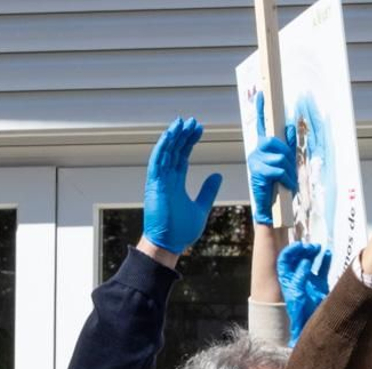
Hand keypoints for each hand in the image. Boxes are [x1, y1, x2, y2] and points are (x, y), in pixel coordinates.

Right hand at [143, 117, 222, 253]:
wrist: (169, 244)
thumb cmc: (182, 230)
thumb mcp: (201, 206)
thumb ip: (208, 190)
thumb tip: (218, 175)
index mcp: (176, 182)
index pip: (182, 156)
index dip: (189, 142)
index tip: (198, 129)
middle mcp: (166, 178)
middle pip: (174, 151)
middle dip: (183, 135)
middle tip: (193, 121)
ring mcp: (159, 181)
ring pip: (165, 152)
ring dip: (172, 137)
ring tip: (182, 122)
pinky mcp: (154, 185)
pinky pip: (157, 162)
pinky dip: (162, 148)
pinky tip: (169, 135)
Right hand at [249, 92, 296, 227]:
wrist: (272, 211)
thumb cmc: (279, 188)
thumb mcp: (287, 165)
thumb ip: (288, 147)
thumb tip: (290, 126)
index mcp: (262, 149)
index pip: (260, 125)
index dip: (260, 109)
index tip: (262, 93)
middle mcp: (256, 152)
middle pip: (275, 141)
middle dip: (288, 155)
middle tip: (291, 171)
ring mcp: (255, 162)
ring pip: (279, 156)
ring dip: (289, 171)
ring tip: (288, 183)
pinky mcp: (257, 173)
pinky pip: (278, 170)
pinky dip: (287, 179)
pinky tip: (286, 187)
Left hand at [277, 241, 329, 344]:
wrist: (310, 323)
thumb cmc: (299, 311)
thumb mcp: (298, 293)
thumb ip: (300, 276)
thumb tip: (305, 261)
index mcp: (287, 278)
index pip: (286, 260)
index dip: (291, 251)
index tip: (300, 245)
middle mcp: (296, 277)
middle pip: (298, 258)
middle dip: (304, 250)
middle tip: (310, 246)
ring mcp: (308, 279)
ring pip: (310, 261)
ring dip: (313, 253)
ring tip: (318, 247)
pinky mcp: (319, 284)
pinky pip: (322, 269)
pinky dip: (325, 261)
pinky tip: (327, 254)